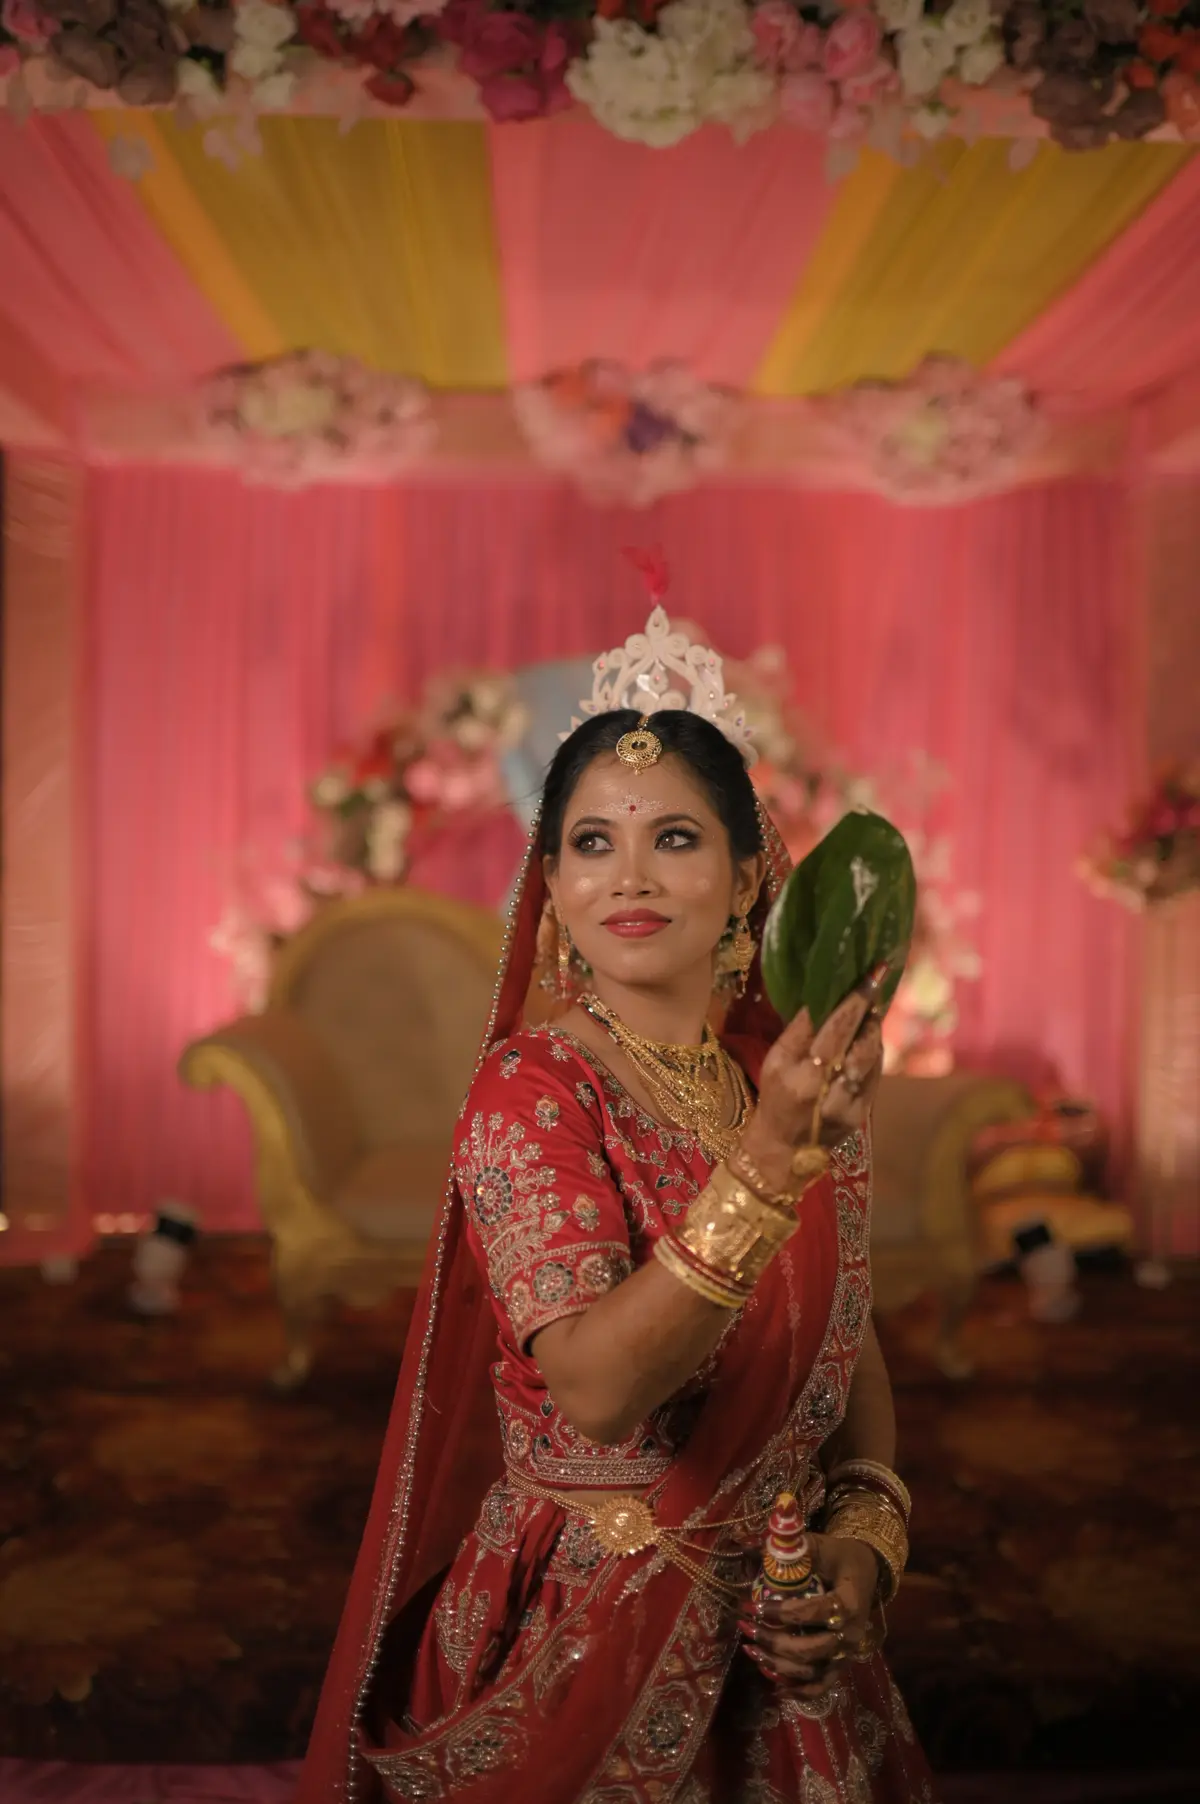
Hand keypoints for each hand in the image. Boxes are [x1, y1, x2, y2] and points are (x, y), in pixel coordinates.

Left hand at [738, 1532, 877, 1698]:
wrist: (867, 1573)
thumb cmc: (840, 1558)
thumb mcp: (820, 1546)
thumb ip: (790, 1549)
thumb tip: (747, 1547)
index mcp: (848, 1604)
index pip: (810, 1612)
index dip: (778, 1612)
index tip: (751, 1605)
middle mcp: (850, 1635)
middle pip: (809, 1649)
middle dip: (773, 1641)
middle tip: (746, 1627)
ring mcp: (847, 1654)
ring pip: (811, 1671)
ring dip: (778, 1666)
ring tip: (751, 1650)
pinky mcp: (842, 1665)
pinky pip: (821, 1687)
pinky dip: (798, 1692)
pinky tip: (774, 1688)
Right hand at [739, 973, 885, 1185]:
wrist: (784, 1149)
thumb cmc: (774, 1097)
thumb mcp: (774, 1062)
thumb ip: (798, 1031)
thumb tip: (822, 997)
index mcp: (799, 1075)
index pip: (832, 1030)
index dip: (853, 1001)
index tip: (870, 975)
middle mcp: (826, 1091)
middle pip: (857, 1042)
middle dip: (868, 1010)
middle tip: (876, 981)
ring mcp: (847, 1105)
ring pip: (871, 1058)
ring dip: (874, 1029)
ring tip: (871, 1009)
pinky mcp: (861, 1115)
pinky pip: (874, 1075)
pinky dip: (873, 1053)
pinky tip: (868, 1039)